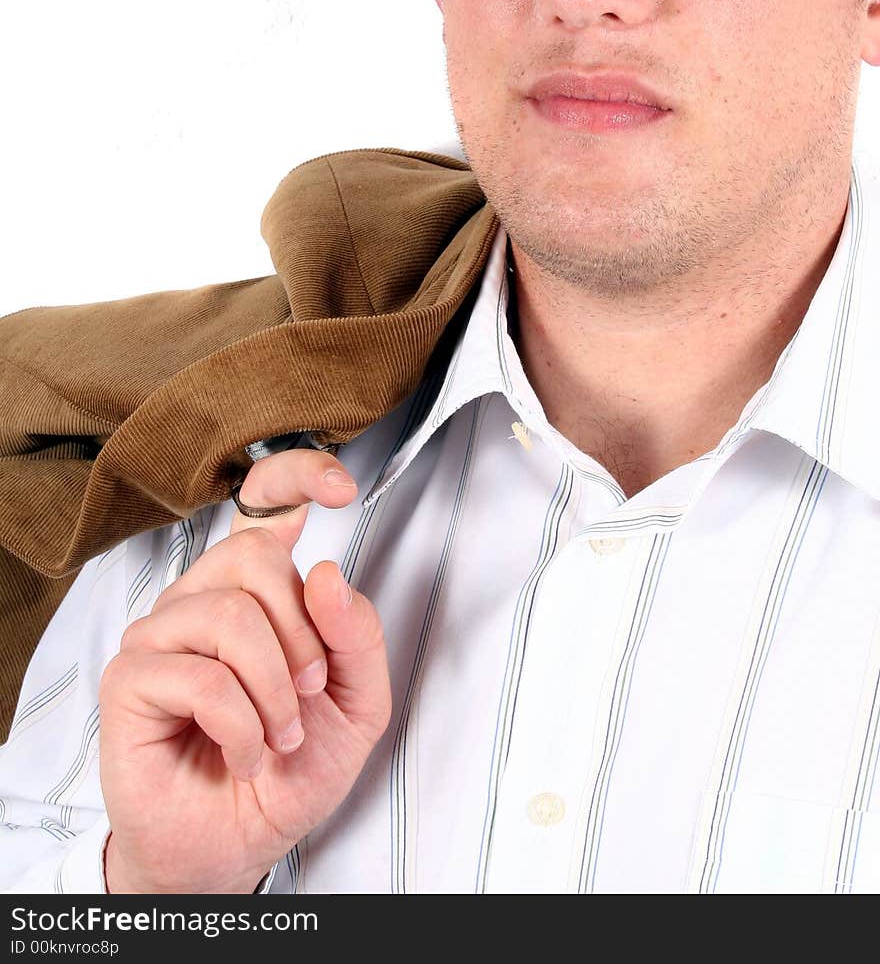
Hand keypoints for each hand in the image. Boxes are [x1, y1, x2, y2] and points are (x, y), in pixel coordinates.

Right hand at [99, 448, 390, 893]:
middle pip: (255, 560)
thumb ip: (356, 635)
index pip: (263, 503)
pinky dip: (243, 728)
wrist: (241, 845)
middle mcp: (203, 597)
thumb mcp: (358, 703)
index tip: (341, 487)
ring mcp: (161, 633)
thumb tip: (325, 571)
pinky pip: (203, 677)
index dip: (297, 476)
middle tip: (309, 693)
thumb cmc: (292, 768)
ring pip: (230, 614)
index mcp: (258, 590)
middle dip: (303, 636)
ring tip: (279, 736)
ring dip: (275, 691)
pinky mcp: (130, 678)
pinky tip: (246, 755)